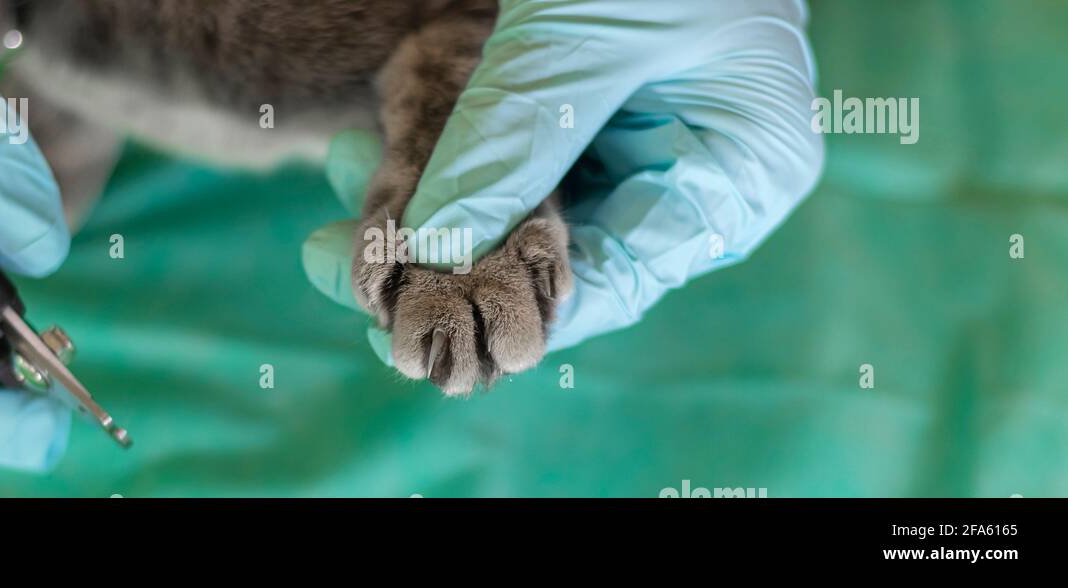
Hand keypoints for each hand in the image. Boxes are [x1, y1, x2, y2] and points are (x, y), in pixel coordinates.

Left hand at [304, 0, 823, 361]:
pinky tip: (381, 141)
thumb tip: (427, 249)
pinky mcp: (600, 104)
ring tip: (347, 168)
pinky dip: (455, 149)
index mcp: (741, 175)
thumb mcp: (583, 37)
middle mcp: (699, 174)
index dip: (502, 309)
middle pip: (561, 253)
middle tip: (334, 253)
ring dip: (435, 194)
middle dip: (446, 248)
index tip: (399, 324)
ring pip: (529, 203)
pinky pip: (521, 151)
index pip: (612, 281)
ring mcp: (648, 138)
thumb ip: (511, 141)